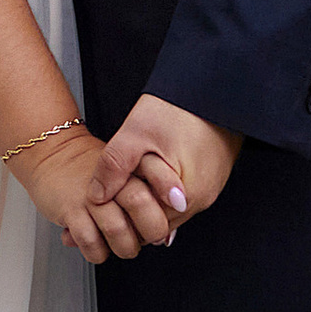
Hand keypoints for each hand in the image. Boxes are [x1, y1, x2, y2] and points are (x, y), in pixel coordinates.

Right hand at [13, 126, 155, 262]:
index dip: (169, 203)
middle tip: (150, 238)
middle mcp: (113, 179)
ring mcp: (91, 195)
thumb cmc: (93, 169)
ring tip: (124, 247)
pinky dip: (97, 252)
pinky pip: (89, 240)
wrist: (54, 154)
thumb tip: (166, 234)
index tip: (173, 219)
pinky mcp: (70, 209)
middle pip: (141, 204)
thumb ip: (146, 196)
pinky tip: (98, 249)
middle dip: (151, 231)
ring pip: (116, 229)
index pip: (158, 181)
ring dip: (125, 247)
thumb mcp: (125, 172)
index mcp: (131, 165)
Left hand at [89, 96, 241, 247]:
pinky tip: (153, 167)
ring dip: (149, 196)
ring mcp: (209, 189)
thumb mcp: (136, 133)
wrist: (214, 85)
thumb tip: (96, 198)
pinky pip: (180, 193)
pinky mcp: (211, 177)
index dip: (124, 214)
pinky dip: (163, 186)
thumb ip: (113, 167)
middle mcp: (202, 199)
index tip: (110, 197)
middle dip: (136, 208)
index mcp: (185, 196)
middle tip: (120, 183)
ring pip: (168, 207)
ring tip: (137, 170)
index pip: (146, 226)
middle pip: (159, 220)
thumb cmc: (179, 106)